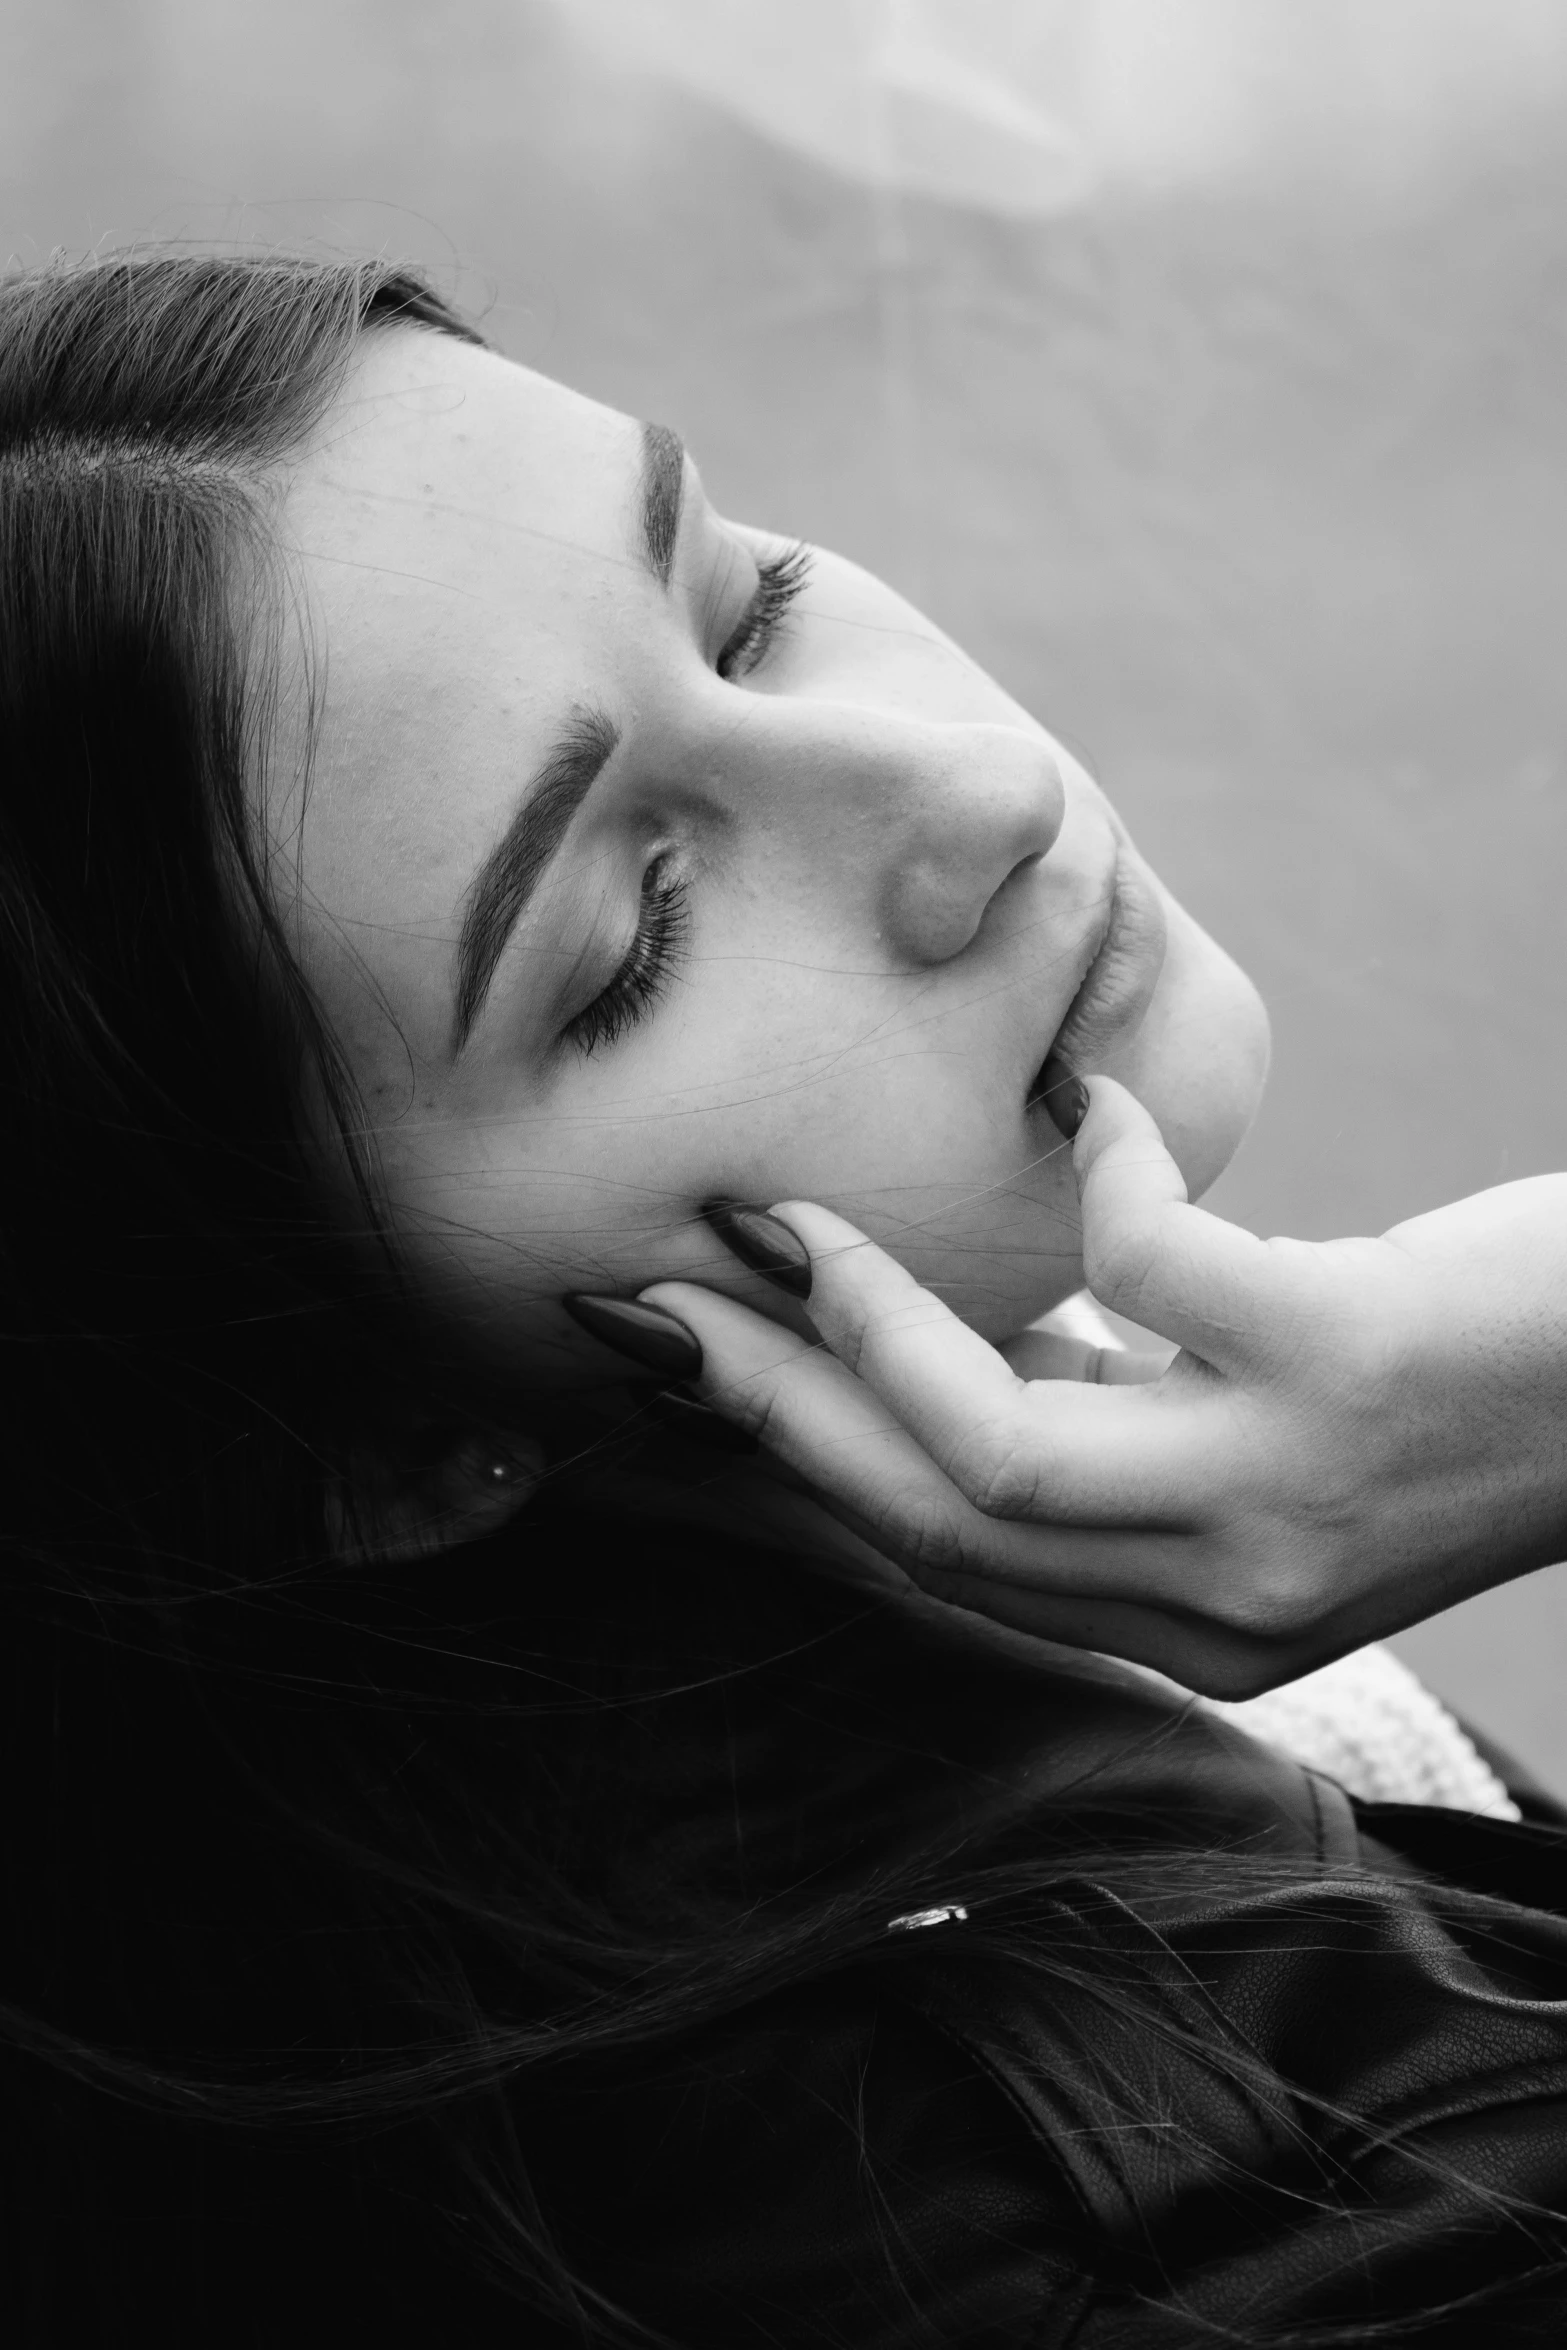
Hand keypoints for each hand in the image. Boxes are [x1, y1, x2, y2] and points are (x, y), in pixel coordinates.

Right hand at [639, 1081, 1566, 1697]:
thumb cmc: (1472, 1386)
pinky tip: (1099, 1108)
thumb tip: (948, 1341)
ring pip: (998, 1447)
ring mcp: (1285, 1497)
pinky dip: (1097, 1171)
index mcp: (1200, 1627)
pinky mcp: (1344, 1364)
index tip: (693, 1367)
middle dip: (773, 1406)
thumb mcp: (1262, 1448)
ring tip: (801, 1218)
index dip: (799, 1462)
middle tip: (664, 1293)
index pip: (945, 1562)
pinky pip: (1146, 1265)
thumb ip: (1118, 1430)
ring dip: (873, 1317)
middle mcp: (1230, 1601)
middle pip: (933, 1524)